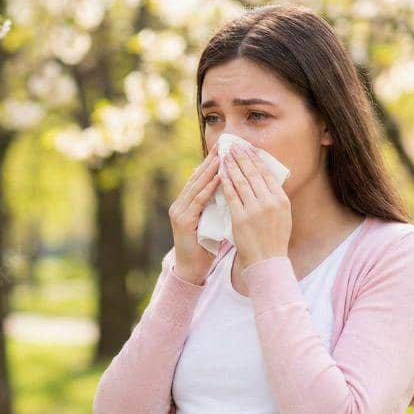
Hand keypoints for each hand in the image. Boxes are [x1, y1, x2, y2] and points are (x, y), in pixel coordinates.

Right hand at [170, 141, 222, 284]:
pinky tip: (218, 178)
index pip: (200, 178)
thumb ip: (218, 205)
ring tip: (222, 156)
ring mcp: (179, 211)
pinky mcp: (182, 220)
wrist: (193, 268)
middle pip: (197, 177)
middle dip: (211, 161)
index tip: (225, 148)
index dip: (212, 162)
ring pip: (196, 185)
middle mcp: (180, 204)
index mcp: (187, 203)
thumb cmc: (206, 246)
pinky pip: (198, 200)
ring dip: (210, 170)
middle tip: (224, 145)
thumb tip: (234, 189)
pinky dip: (208, 188)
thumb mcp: (213, 221)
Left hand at [219, 143, 291, 268]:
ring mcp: (255, 210)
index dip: (256, 159)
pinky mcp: (240, 218)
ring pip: (241, 182)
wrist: (267, 260)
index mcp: (281, 200)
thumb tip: (268, 179)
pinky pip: (231, 195)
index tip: (248, 148)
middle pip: (253, 174)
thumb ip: (276, 198)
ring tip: (224, 155)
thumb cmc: (274, 239)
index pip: (267, 174)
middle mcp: (270, 202)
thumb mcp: (283, 215)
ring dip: (231, 166)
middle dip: (242, 157)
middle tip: (233, 145)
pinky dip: (225, 183)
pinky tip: (220, 173)